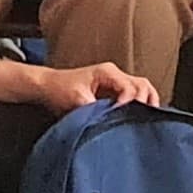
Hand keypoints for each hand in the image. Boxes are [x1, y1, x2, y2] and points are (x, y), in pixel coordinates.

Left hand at [39, 60, 160, 112]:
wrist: (47, 87)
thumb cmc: (59, 89)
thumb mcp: (76, 100)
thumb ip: (95, 109)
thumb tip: (111, 119)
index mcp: (108, 72)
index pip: (130, 88)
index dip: (129, 104)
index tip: (122, 117)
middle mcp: (115, 75)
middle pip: (142, 85)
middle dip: (144, 102)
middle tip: (140, 120)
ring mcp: (115, 82)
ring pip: (142, 89)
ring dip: (146, 103)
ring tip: (146, 119)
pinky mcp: (113, 91)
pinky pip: (134, 96)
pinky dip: (140, 105)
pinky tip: (138, 118)